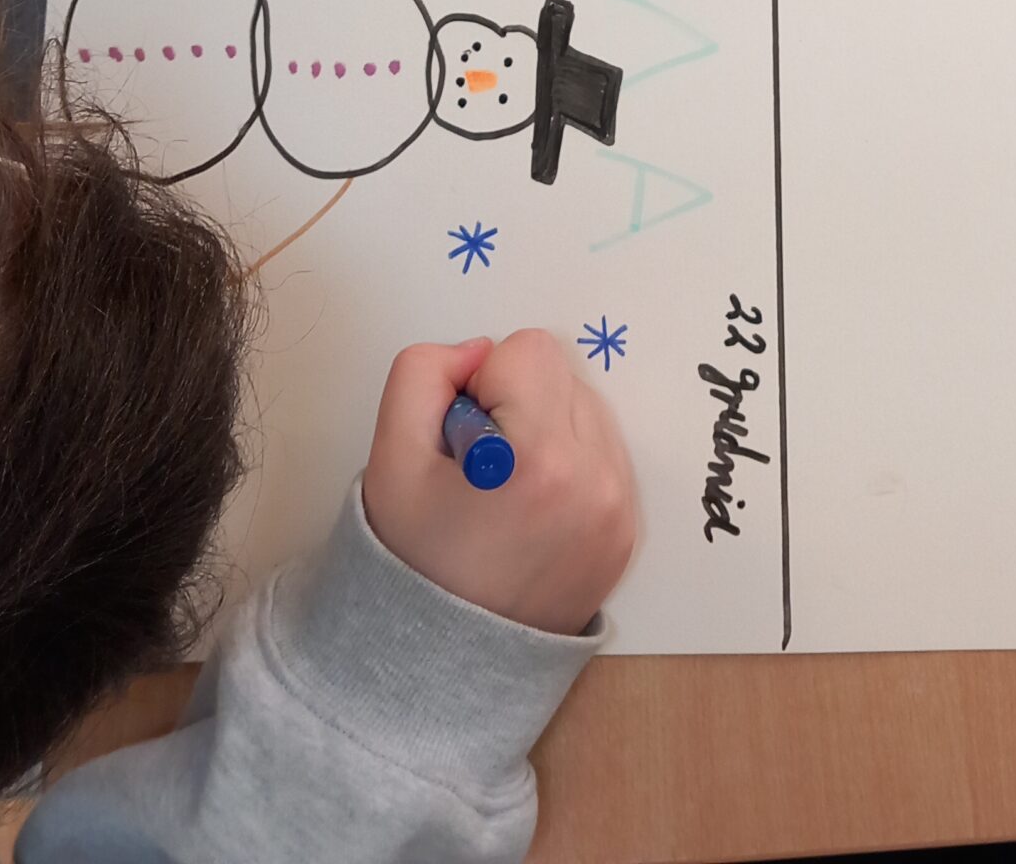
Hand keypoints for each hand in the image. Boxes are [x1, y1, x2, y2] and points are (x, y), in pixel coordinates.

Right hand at [363, 332, 635, 636]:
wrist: (441, 664)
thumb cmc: (412, 558)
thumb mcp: (389, 455)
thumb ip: (423, 373)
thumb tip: (479, 352)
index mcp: (543, 459)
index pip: (527, 351)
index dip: (480, 384)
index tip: (461, 441)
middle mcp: (598, 481)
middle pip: (562, 376)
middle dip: (516, 406)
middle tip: (479, 470)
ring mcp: (619, 511)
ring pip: (586, 409)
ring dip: (546, 431)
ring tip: (504, 492)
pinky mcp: (627, 531)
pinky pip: (603, 454)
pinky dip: (568, 465)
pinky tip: (529, 509)